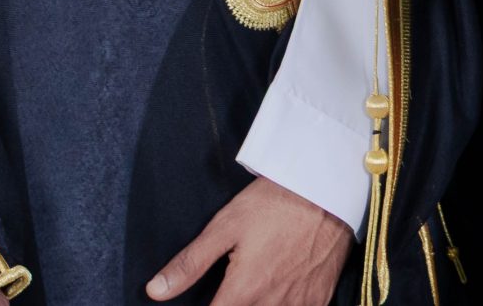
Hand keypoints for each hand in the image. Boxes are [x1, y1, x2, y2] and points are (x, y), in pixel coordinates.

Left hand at [146, 174, 353, 305]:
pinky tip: (280, 287)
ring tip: (257, 282)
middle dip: (234, 304)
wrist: (326, 189)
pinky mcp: (319, 300)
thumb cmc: (275, 203)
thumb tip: (156, 291)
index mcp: (244, 292)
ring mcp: (299, 305)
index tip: (210, 301)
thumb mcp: (225, 226)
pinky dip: (285, 305)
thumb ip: (190, 263)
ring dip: (257, 304)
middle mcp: (272, 305)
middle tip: (236, 283)